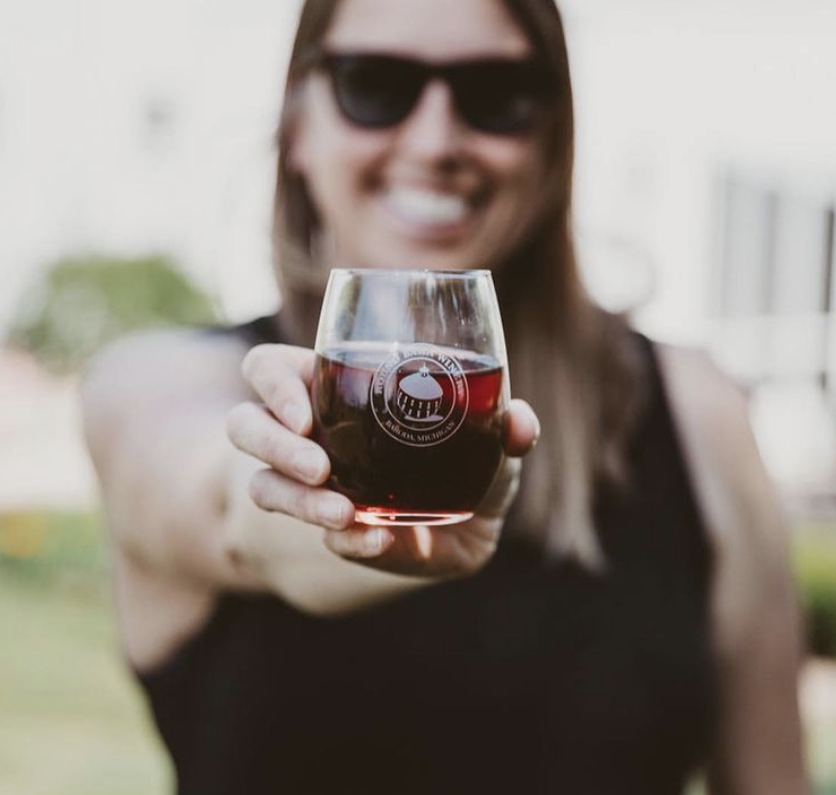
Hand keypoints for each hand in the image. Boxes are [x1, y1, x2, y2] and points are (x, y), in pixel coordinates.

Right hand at [226, 343, 538, 578]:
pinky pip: (313, 534)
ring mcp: (307, 486)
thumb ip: (505, 425)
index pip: (268, 369)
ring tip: (340, 512)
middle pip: (245, 424)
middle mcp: (306, 433)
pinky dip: (344, 539)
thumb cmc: (467, 460)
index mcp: (331, 387)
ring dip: (294, 499)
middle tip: (318, 465)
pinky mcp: (329, 529)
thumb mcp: (490, 440)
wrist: (463, 528)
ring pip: (261, 484)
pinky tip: (373, 539)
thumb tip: (518, 422)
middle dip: (272, 444)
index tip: (305, 411)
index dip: (272, 383)